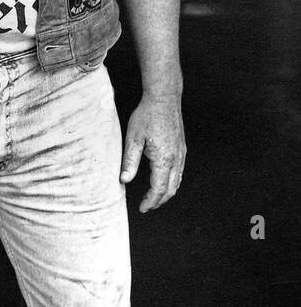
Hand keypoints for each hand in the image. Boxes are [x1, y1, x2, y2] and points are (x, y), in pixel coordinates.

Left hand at [120, 94, 185, 211]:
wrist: (164, 98)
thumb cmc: (147, 116)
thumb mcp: (133, 138)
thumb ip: (129, 161)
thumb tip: (124, 180)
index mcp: (164, 159)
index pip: (158, 189)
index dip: (150, 201)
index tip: (141, 208)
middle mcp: (176, 159)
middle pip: (170, 189)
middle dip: (159, 201)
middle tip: (146, 207)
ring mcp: (181, 154)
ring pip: (177, 182)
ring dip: (166, 193)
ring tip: (153, 199)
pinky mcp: (182, 149)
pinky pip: (180, 172)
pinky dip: (172, 183)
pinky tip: (163, 182)